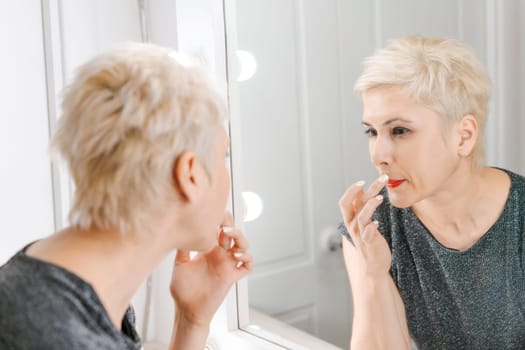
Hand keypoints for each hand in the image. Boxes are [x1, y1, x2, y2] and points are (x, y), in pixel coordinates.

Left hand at [169, 212, 251, 326]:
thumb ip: (182, 249)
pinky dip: (247, 259)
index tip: (213, 214)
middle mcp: (219, 255)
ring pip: (243, 246)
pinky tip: (237, 256)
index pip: (218, 230)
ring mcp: (227, 265)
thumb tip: (180, 232)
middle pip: (232, 234)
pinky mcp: (231, 277)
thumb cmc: (183, 290)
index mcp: (208, 250)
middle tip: (222, 220)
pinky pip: (247, 266)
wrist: (187, 309)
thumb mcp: (179, 264)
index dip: (219, 221)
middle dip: (230, 224)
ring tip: (229, 233)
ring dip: (240, 237)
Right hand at [339, 175, 390, 276]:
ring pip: (361, 217)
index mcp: (350, 219)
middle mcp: (353, 225)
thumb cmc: (369, 240)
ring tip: (380, 198)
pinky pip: (368, 234)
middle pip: (352, 204)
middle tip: (381, 179)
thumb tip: (362, 188)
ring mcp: (360, 234)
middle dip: (363, 191)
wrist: (373, 265)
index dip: (351, 190)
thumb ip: (361, 206)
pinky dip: (371, 227)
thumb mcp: (363, 221)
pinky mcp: (370, 243)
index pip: (345, 201)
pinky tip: (377, 223)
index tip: (363, 181)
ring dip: (370, 206)